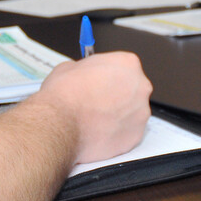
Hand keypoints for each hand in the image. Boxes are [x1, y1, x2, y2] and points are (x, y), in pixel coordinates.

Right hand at [32, 51, 152, 163]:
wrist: (60, 125)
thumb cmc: (64, 96)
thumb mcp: (69, 67)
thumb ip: (86, 70)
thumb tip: (84, 75)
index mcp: (128, 64)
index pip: (125, 66)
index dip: (110, 75)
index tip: (102, 81)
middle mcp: (140, 87)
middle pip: (133, 89)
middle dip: (118, 95)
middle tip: (99, 101)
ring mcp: (140, 113)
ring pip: (132, 113)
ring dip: (118, 115)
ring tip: (96, 119)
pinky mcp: (136, 136)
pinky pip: (128, 133)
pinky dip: (116, 133)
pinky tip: (99, 132)